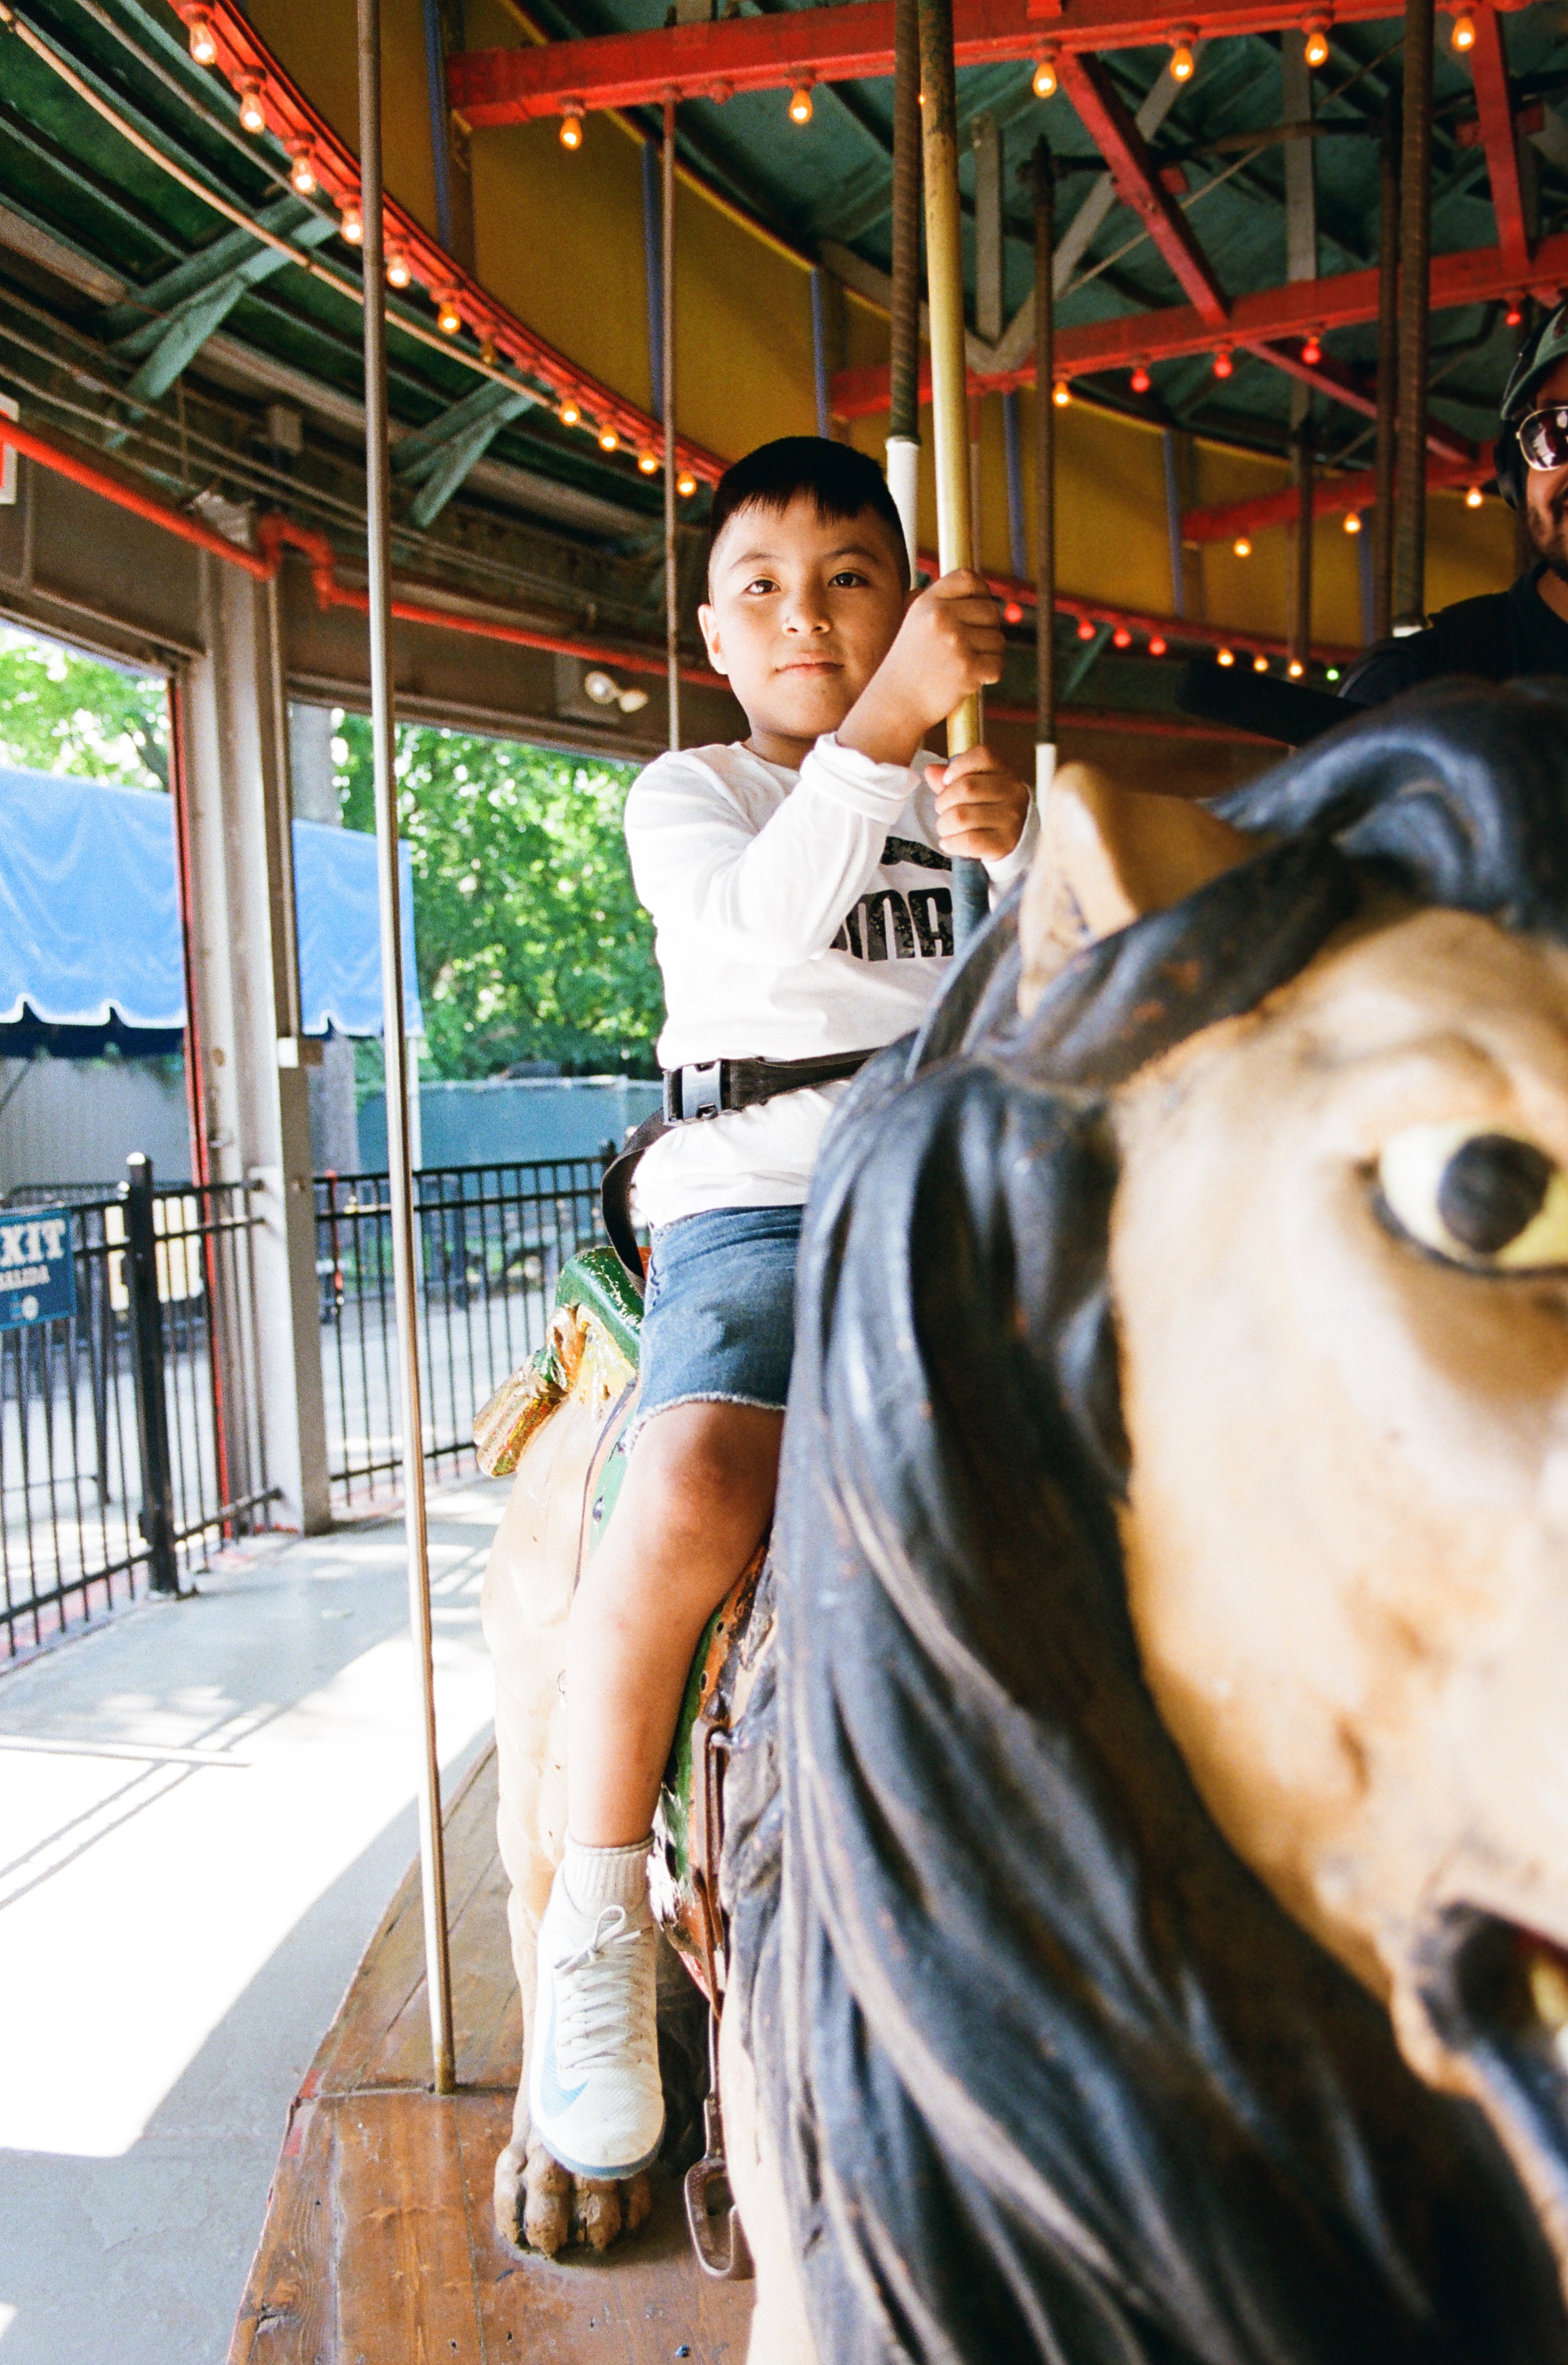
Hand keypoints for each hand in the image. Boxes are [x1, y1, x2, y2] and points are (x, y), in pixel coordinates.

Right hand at [838, 570, 1004, 766]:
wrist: (896, 703)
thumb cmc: (911, 664)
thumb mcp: (917, 622)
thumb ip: (945, 603)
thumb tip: (983, 591)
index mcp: (928, 602)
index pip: (968, 578)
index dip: (980, 591)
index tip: (976, 608)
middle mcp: (941, 617)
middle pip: (990, 611)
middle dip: (987, 630)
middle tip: (968, 647)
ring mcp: (955, 643)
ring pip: (998, 640)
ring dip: (988, 655)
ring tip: (963, 665)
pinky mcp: (968, 669)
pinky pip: (997, 665)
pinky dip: (989, 675)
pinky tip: (970, 679)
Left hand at [926, 745, 1029, 861]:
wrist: (1016, 837)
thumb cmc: (988, 807)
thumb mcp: (974, 786)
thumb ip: (952, 777)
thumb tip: (931, 771)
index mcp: (1006, 771)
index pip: (983, 756)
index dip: (958, 766)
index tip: (946, 780)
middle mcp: (1013, 792)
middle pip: (966, 787)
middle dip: (943, 800)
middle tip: (942, 809)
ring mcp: (1011, 819)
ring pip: (962, 817)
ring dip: (944, 824)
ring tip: (945, 827)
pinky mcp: (1005, 843)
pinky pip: (968, 841)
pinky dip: (950, 843)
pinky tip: (947, 842)